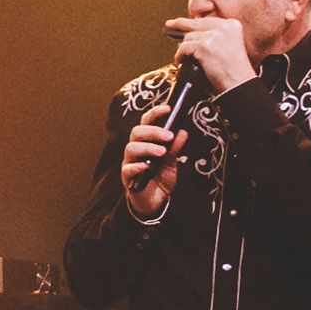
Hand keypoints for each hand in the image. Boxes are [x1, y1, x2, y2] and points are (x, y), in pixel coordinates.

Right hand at [116, 102, 184, 218]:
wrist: (156, 200)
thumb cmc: (161, 177)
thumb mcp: (172, 162)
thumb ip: (175, 148)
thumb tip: (182, 132)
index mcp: (146, 141)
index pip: (146, 122)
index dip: (155, 113)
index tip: (167, 109)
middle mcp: (136, 149)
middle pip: (137, 132)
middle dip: (153, 131)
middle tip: (168, 137)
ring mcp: (130, 162)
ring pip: (131, 148)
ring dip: (148, 147)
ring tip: (162, 152)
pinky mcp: (128, 177)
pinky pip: (128, 168)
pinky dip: (138, 166)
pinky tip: (147, 167)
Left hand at [166, 13, 254, 95]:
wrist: (239, 84)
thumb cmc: (234, 71)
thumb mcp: (229, 46)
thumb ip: (215, 37)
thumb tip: (192, 33)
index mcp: (232, 25)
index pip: (207, 20)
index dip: (193, 23)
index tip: (182, 23)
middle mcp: (224, 27)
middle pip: (196, 23)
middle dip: (180, 24)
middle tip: (169, 25)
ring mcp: (214, 35)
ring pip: (188, 37)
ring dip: (184, 49)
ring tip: (184, 58)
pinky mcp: (204, 45)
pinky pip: (184, 48)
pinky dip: (180, 56)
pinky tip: (181, 61)